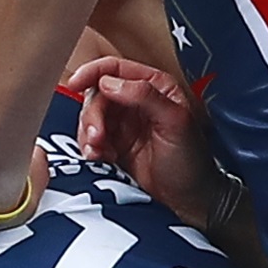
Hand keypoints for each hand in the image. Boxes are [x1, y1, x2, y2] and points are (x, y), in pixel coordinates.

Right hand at [65, 53, 224, 222]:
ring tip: (99, 151)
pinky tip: (101, 158)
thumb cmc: (191, 161)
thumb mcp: (174, 122)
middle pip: (97, 95)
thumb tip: (110, 82)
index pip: (116, 69)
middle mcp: (136, 102)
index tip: (76, 83)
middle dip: (92, 115)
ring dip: (88, 134)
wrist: (188, 199)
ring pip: (90, 117)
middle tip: (98, 136)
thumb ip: (145, 96)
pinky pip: (90, 139)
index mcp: (154, 87)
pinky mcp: (114, 145)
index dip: (92, 73)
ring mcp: (123, 124)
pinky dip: (89, 148)